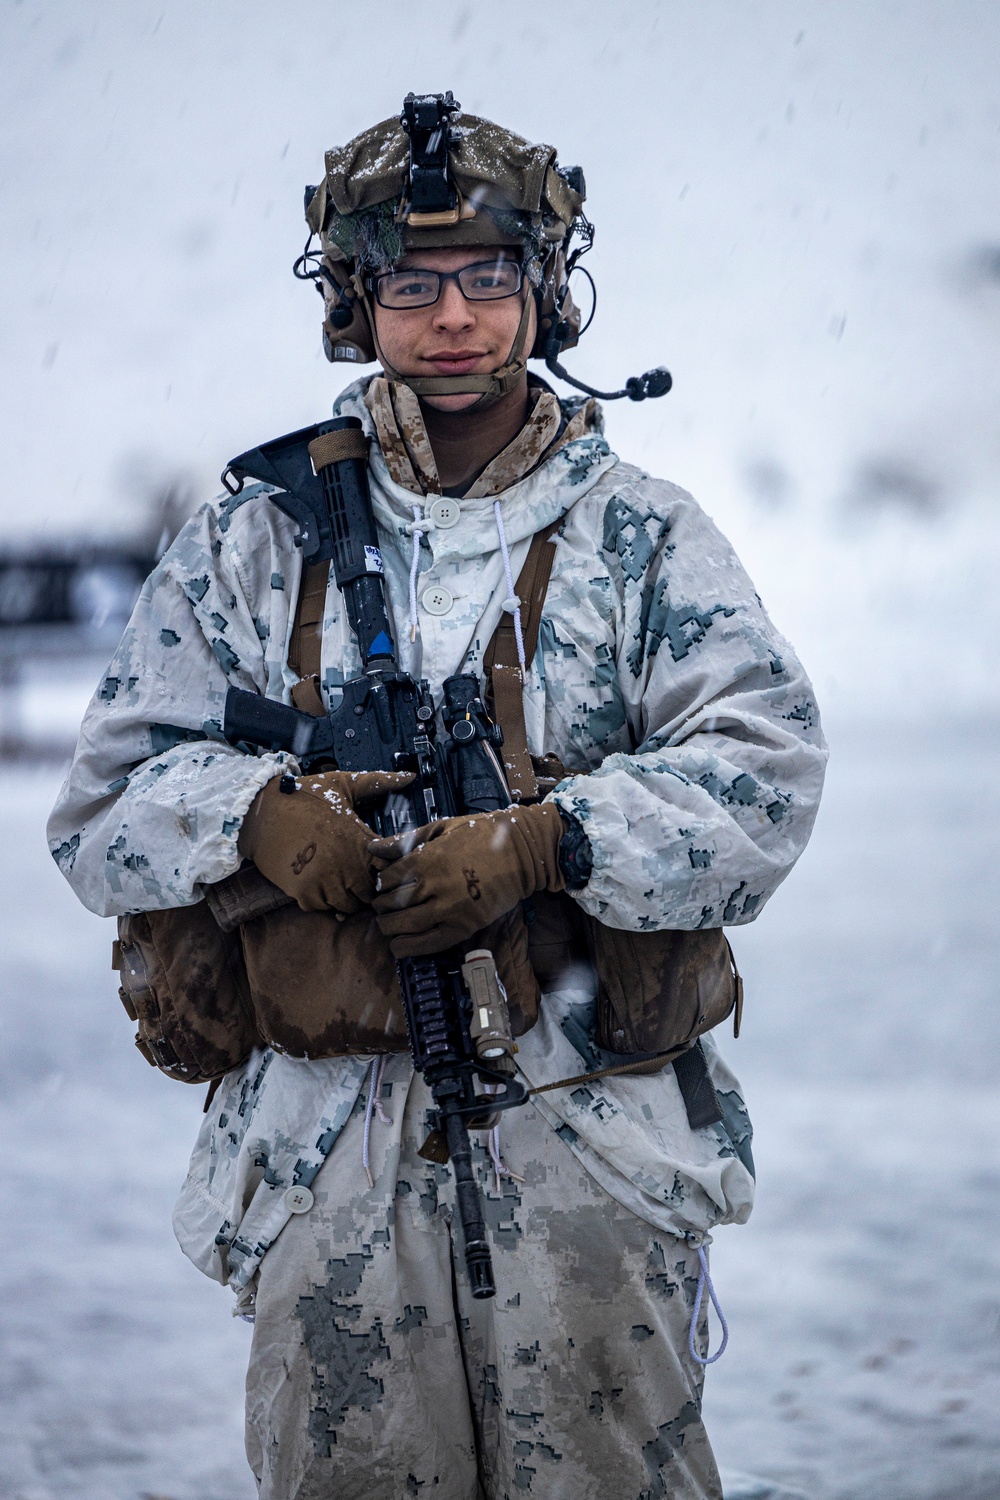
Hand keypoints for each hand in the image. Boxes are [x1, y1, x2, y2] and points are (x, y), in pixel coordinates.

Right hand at [239, 769, 413, 913]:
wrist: (260, 810)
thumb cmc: (303, 795)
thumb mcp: (344, 784)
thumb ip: (379, 783)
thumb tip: (409, 776)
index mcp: (362, 842)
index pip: (389, 872)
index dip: (384, 871)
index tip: (374, 865)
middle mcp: (349, 866)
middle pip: (371, 895)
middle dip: (365, 887)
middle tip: (353, 875)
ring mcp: (327, 882)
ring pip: (348, 906)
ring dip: (344, 896)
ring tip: (335, 878)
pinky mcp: (305, 893)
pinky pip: (322, 908)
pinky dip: (321, 900)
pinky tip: (317, 881)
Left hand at [369, 802, 565, 956]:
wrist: (520, 852)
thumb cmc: (480, 834)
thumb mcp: (441, 829)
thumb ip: (404, 841)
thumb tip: (372, 847)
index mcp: (427, 859)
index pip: (388, 879)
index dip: (380, 884)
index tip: (382, 886)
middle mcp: (435, 886)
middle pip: (393, 904)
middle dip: (381, 907)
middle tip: (381, 907)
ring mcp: (449, 909)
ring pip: (406, 926)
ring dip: (390, 929)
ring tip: (387, 926)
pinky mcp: (464, 927)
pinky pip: (430, 943)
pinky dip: (409, 948)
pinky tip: (399, 946)